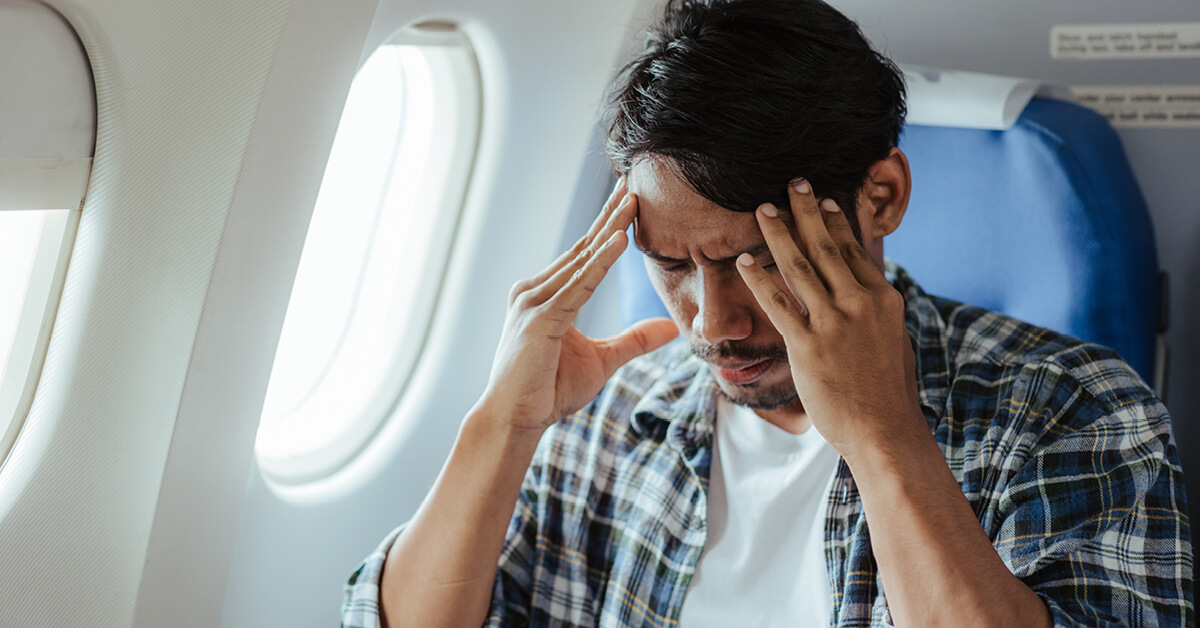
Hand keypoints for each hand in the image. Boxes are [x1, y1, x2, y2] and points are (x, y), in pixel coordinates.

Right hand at [478, 179, 678, 431]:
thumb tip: (670, 328)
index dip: (609, 226)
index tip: (631, 199)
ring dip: (609, 229)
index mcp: (546, 294)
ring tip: (634, 201)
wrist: (514, 420)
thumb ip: (633, 340)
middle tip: (634, 183)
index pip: (584, 253)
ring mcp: (534, 302)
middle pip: (582, 247)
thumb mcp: (602, 361)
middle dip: (610, 215)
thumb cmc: (547, 390)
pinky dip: (600, 264)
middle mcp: (535, 290)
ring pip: (581, 260)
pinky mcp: (540, 319)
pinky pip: (578, 287)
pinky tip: (620, 241)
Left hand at [734, 180, 924, 453]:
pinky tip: (744, 262)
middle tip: (793, 183)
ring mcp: (834, 324)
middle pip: (827, 247)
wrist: (885, 430)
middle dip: (807, 212)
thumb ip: (876, 310)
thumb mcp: (892, 339)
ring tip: (763, 210)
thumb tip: (869, 292)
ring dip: (779, 234)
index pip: (854, 250)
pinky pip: (778, 304)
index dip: (837, 222)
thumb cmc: (887, 391)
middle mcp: (860, 303)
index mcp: (883, 299)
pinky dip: (760, 280)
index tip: (825, 200)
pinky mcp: (808, 346)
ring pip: (801, 267)